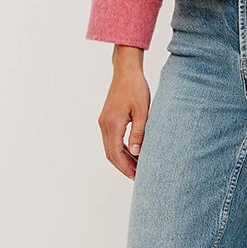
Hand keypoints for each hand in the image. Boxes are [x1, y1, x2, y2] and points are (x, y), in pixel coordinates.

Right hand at [99, 47, 150, 178]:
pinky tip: (133, 153)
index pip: (116, 154)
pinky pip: (112, 139)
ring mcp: (104, 122)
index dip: (126, 168)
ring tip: (137, 168)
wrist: (126, 71)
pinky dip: (120, 149)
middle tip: (138, 177)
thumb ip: (139, 133)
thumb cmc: (136, 88)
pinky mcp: (107, 119)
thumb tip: (137, 153)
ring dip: (122, 159)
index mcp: (112, 124)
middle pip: (111, 154)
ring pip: (110, 148)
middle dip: (124, 167)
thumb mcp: (142, 111)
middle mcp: (104, 125)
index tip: (136, 177)